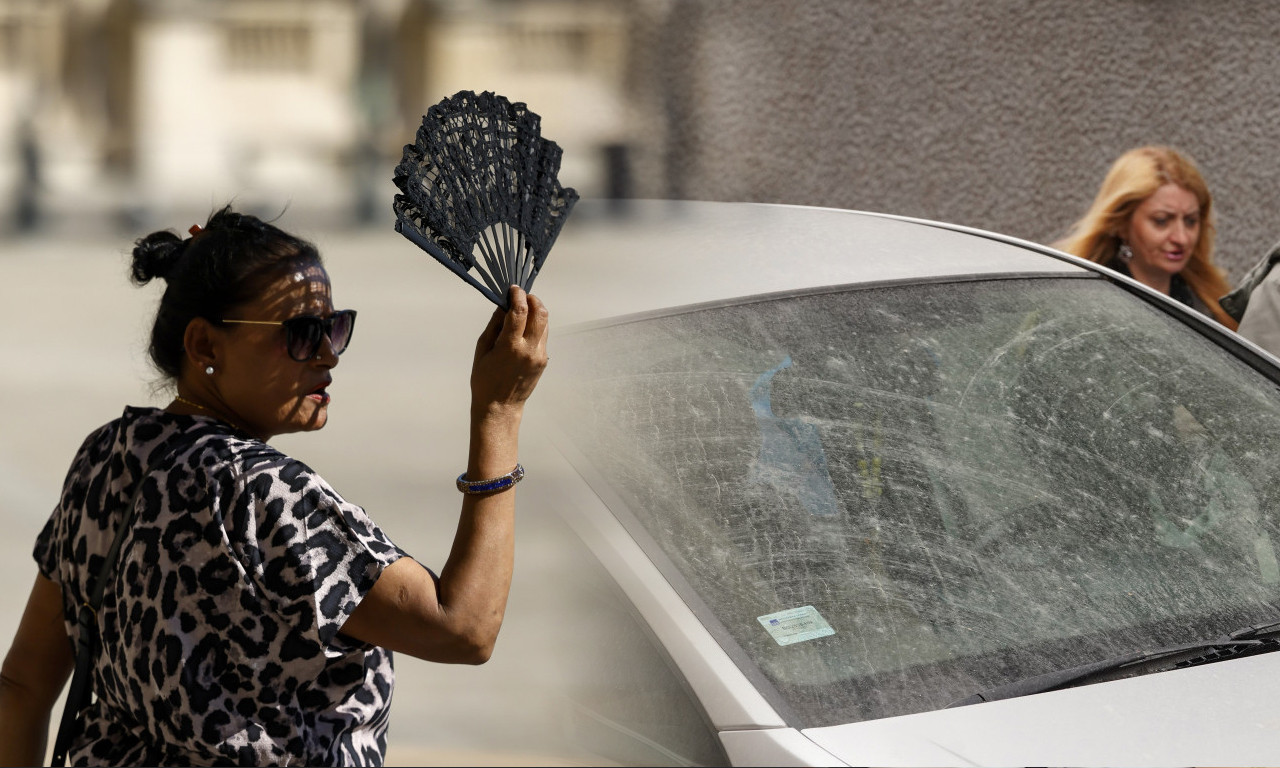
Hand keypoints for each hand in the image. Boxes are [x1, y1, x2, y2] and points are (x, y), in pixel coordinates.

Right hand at [470, 285, 548, 418]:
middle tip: (522, 295)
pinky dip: (536, 326)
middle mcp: (529, 349)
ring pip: (545, 324)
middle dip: (533, 299)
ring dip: (536, 311)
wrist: (500, 406)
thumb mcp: (482, 349)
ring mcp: (539, 355)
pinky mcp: (544, 360)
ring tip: (523, 309)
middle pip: (540, 313)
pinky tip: (525, 327)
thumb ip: (495, 325)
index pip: (520, 311)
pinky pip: (543, 336)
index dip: (517, 295)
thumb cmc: (484, 379)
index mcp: (510, 346)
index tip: (513, 289)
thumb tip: (504, 305)